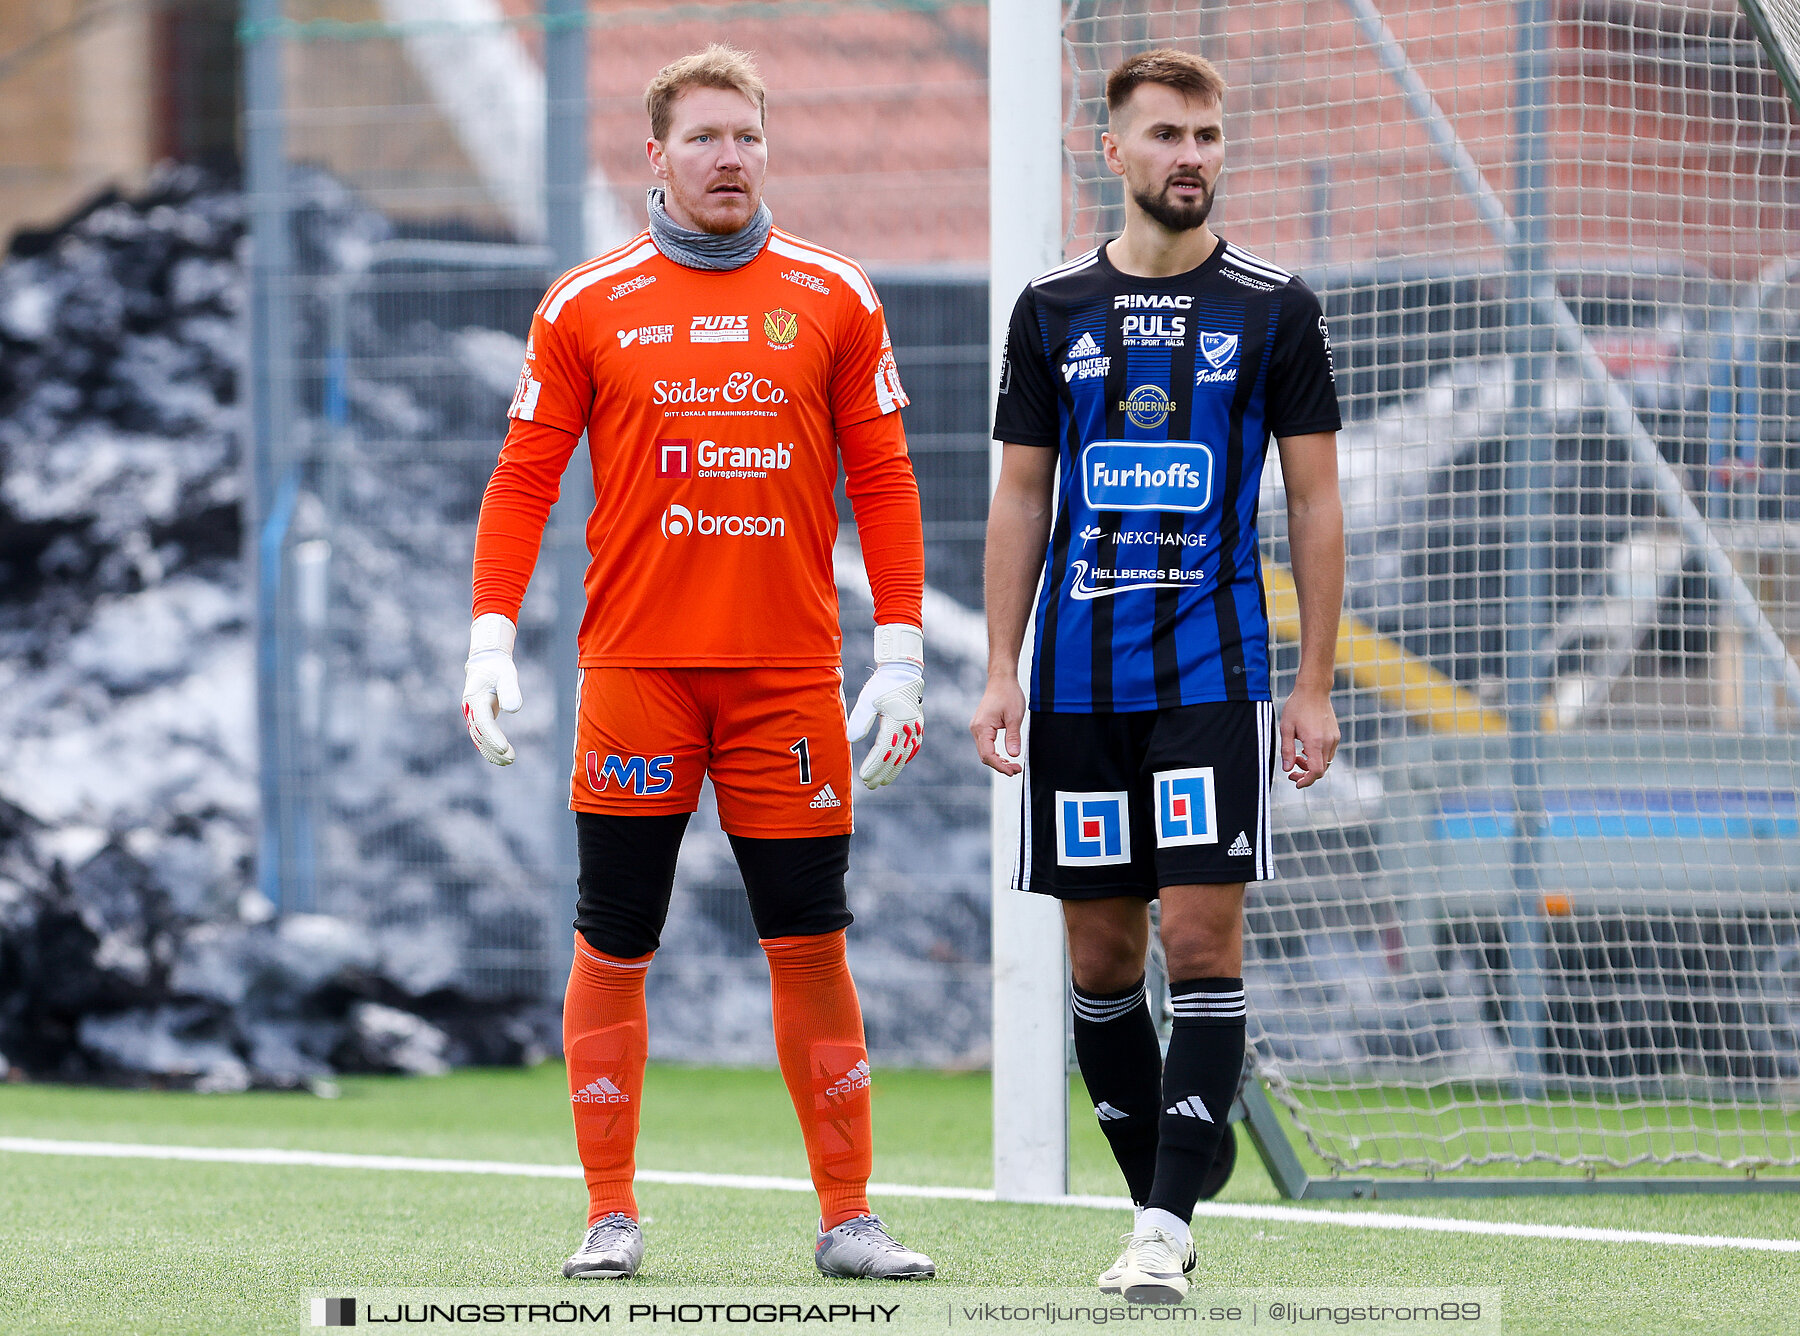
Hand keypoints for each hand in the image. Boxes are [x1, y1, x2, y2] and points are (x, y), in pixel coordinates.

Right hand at [462, 613, 521, 765]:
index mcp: (475, 699)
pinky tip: (501, 758)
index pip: (484, 722)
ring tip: (510, 761)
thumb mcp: (506, 675)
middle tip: (511, 759)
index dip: (493, 736)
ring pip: (479, 739)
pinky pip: (482, 737)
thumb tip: (513, 710)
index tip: (504, 748)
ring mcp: (472, 715)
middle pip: (480, 734)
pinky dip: (490, 748)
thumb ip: (510, 690)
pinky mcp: (478, 719)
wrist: (486, 663)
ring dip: (493, 752)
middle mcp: (470, 709)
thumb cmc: (498, 668)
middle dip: (494, 749)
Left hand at [846, 624, 923, 788]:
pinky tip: (897, 765)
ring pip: (904, 756)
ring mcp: (916, 729)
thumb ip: (860, 720)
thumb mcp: (868, 700)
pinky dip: (903, 759)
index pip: (884, 752)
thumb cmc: (883, 685)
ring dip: (893, 770)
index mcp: (897, 724)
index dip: (874, 766)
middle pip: (895, 758)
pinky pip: (912, 748)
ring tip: (881, 781)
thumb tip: (851, 740)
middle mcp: (909, 729)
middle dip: (882, 773)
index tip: (863, 777)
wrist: (903, 673)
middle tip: (869, 785)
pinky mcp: (917, 726)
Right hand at [969, 673, 1025, 775]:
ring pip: (985, 752)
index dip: (1000, 766)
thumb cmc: (1008, 694)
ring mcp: (977, 728)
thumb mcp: (1014, 717)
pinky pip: (986, 745)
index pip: (987, 755)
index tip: (1013, 771)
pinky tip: (1005, 757)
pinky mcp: (981, 727)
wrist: (1001, 680)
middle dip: (1000, 766)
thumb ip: (1013, 737)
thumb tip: (1014, 755)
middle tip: (1016, 770)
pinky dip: (995, 753)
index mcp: (982, 727)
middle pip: (984, 756)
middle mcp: (976, 729)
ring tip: (1013, 766)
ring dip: (998, 761)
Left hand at [1279, 683, 1338, 788]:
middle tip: (1291, 772)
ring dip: (1311, 765)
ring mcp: (1334, 738)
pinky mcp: (1335, 735)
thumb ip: (1286, 750)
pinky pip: (1328, 753)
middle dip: (1306, 775)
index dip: (1306, 781)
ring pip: (1325, 762)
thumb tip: (1287, 769)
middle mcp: (1328, 742)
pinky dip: (1317, 757)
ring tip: (1297, 756)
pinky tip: (1305, 748)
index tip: (1296, 783)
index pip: (1316, 771)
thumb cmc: (1297, 707)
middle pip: (1321, 770)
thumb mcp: (1286, 728)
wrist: (1314, 690)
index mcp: (1315, 742)